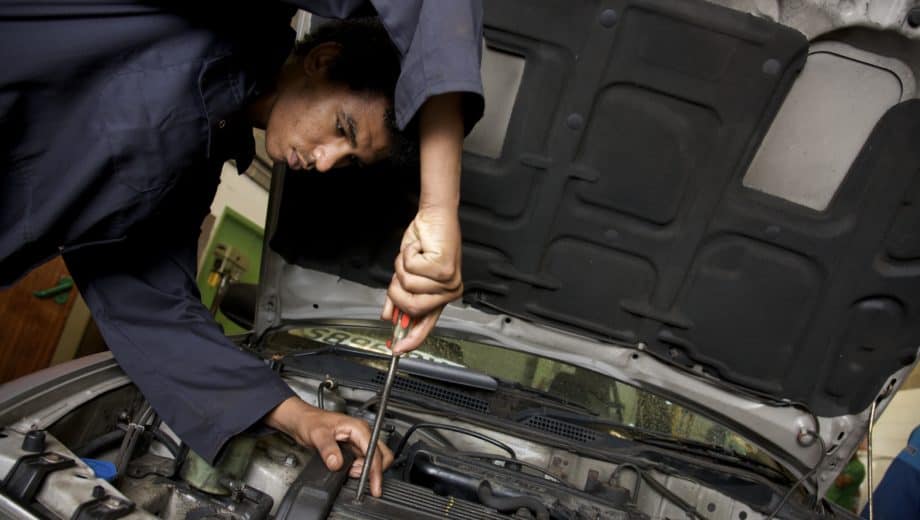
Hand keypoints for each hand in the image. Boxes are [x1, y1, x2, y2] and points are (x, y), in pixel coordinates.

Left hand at [264, 397, 393, 496]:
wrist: (302, 421)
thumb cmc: (310, 421)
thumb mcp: (317, 434)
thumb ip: (328, 449)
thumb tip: (337, 464)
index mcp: (358, 428)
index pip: (374, 452)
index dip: (375, 471)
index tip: (375, 486)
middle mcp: (362, 434)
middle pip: (382, 456)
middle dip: (374, 471)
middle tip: (358, 478)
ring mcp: (359, 441)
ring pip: (373, 460)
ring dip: (365, 471)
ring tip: (348, 472)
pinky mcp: (354, 449)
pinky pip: (364, 462)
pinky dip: (360, 470)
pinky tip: (348, 471)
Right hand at [381, 93, 464, 353]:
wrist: (434, 217)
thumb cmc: (424, 243)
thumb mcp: (407, 274)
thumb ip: (399, 298)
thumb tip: (389, 317)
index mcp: (440, 298)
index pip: (426, 325)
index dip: (410, 339)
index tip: (395, 349)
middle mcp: (448, 293)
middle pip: (410, 307)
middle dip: (396, 290)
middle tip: (399, 273)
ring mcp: (448, 282)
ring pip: (408, 287)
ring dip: (401, 268)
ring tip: (413, 256)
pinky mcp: (444, 269)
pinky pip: (411, 270)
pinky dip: (407, 255)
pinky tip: (419, 248)